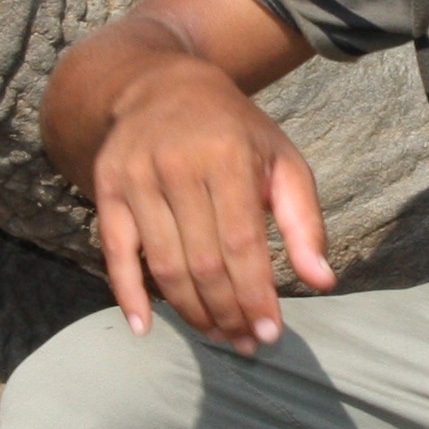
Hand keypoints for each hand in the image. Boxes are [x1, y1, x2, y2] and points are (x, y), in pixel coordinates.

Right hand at [84, 52, 334, 354]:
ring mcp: (136, 178)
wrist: (160, 85)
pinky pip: (115, 252)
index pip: (242, 244)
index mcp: (227, 156)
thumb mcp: (281, 161)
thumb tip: (322, 282)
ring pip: (164, 265)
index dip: (256, 295)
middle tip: (246, 343)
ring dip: (191, 312)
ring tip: (218, 336)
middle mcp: (177, 166)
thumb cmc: (233, 131)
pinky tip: (146, 328)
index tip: (270, 333)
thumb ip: (304, 222)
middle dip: (228, 312)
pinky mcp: (106, 188)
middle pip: (203, 262)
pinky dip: (128, 294)